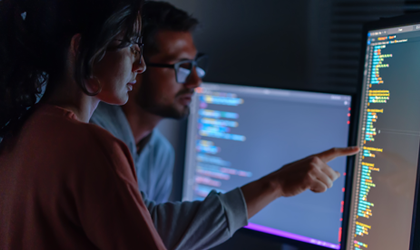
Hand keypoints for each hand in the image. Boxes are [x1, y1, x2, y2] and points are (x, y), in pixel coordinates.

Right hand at [241, 146, 358, 218]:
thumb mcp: (307, 171)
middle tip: (310, 182)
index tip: (357, 148)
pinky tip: (305, 187)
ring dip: (320, 187)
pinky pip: (322, 189)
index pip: (332, 152)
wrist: (276, 182)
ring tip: (306, 184)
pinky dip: (316, 191)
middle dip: (325, 182)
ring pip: (329, 184)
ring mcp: (312, 169)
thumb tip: (338, 174)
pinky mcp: (309, 178)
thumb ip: (322, 171)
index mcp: (314, 158)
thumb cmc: (291, 178)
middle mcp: (314, 161)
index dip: (346, 150)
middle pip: (333, 176)